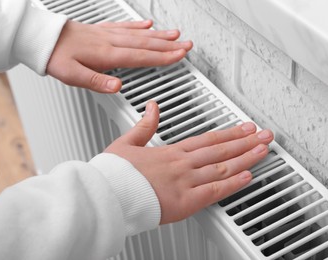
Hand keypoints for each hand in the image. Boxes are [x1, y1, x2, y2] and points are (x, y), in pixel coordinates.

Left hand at [46, 20, 192, 92]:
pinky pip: (124, 26)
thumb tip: (118, 87)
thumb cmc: (56, 57)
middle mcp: (110, 42)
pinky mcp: (101, 31)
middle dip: (168, 45)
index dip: (162, 57)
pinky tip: (146, 25)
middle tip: (186, 45)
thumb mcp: (72, 76)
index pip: (141, 57)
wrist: (42, 38)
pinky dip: (138, 26)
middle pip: (145, 44)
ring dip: (158, 35)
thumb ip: (97, 82)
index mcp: (106, 55)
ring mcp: (107, 34)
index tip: (179, 56)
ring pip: (139, 34)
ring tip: (175, 34)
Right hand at [105, 101, 273, 223]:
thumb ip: (144, 125)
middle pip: (219, 150)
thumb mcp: (126, 142)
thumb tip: (152, 107)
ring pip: (222, 167)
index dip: (228, 132)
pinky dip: (232, 184)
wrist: (107, 194)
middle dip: (245, 141)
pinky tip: (247, 176)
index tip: (243, 127)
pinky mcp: (184, 202)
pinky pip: (214, 191)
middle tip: (264, 135)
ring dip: (245, 158)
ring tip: (263, 151)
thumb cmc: (114, 173)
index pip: (206, 138)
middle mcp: (181, 164)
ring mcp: (185, 182)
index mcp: (169, 152)